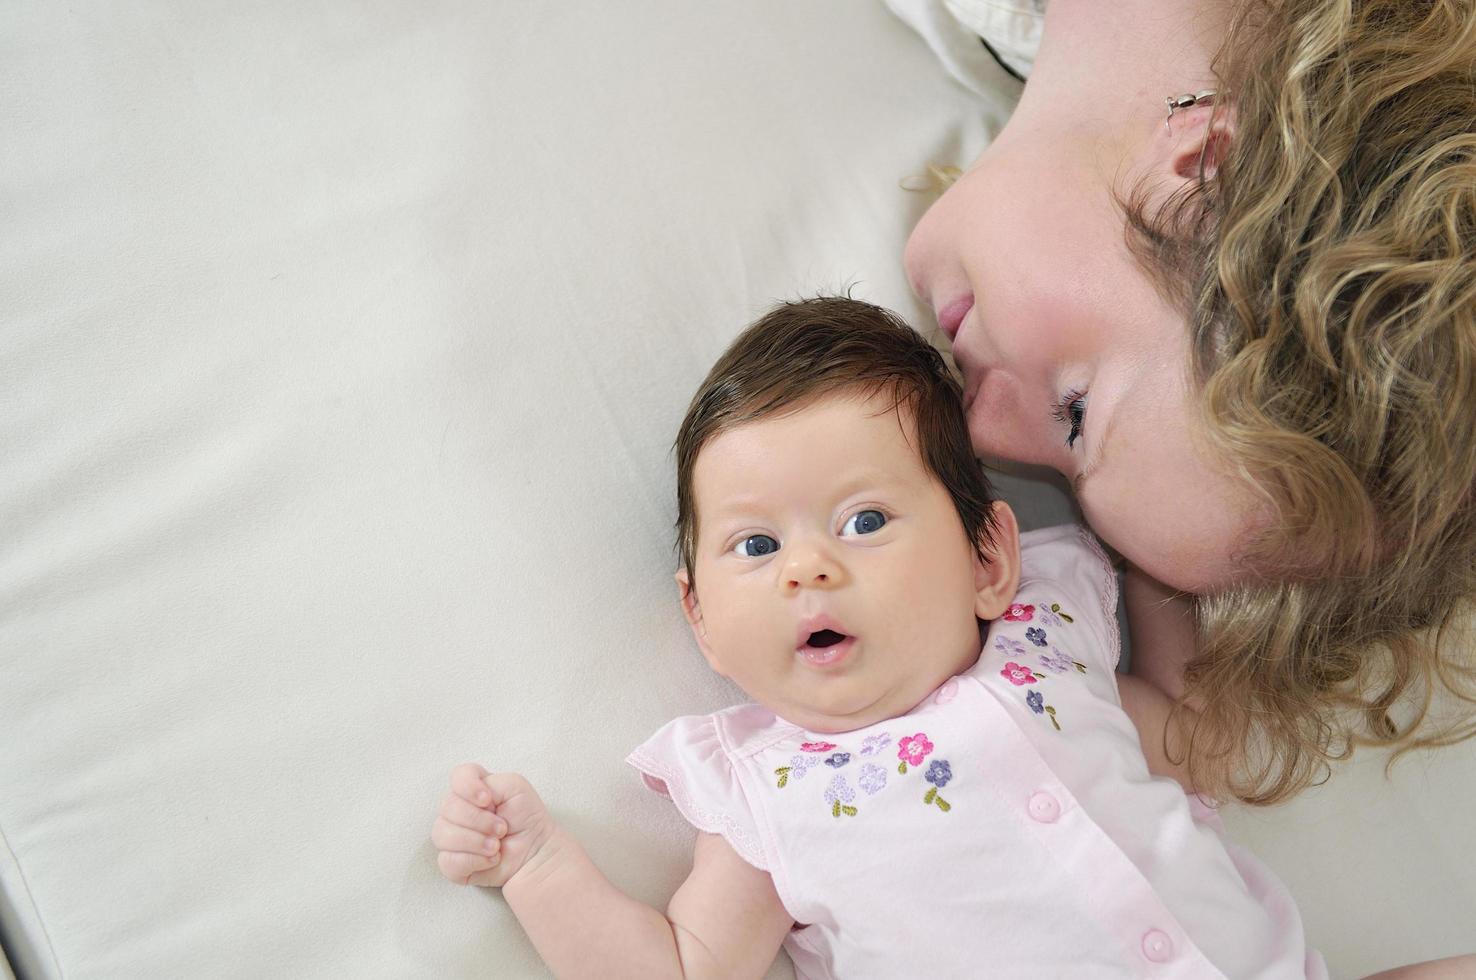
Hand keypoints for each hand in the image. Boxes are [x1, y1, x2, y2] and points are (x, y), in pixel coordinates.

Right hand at [432, 763, 555, 887]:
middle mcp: (458, 810)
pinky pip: (448, 860)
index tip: (488, 800)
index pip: (458, 777)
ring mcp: (451, 836)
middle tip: (502, 829)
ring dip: (476, 841)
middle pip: (448, 806)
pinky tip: (490, 859)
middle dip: (479, 820)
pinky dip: (474, 861)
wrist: (536, 855)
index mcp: (473, 789)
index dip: (469, 787)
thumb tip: (473, 801)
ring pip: (442, 834)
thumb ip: (492, 782)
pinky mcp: (451, 862)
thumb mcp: (516, 788)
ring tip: (497, 846)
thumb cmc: (526, 820)